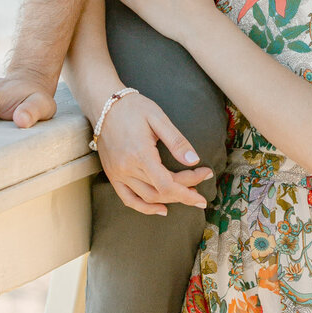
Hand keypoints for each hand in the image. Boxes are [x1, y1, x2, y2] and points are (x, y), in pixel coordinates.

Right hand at [95, 91, 213, 216]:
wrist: (104, 104)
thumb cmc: (133, 108)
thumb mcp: (158, 117)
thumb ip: (176, 141)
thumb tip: (194, 160)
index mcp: (140, 154)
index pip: (168, 183)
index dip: (190, 184)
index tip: (207, 175)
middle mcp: (127, 168)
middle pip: (161, 191)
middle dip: (185, 189)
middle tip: (202, 183)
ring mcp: (118, 174)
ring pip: (148, 198)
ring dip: (170, 199)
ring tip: (187, 193)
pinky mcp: (112, 175)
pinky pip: (128, 199)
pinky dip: (145, 208)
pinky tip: (161, 208)